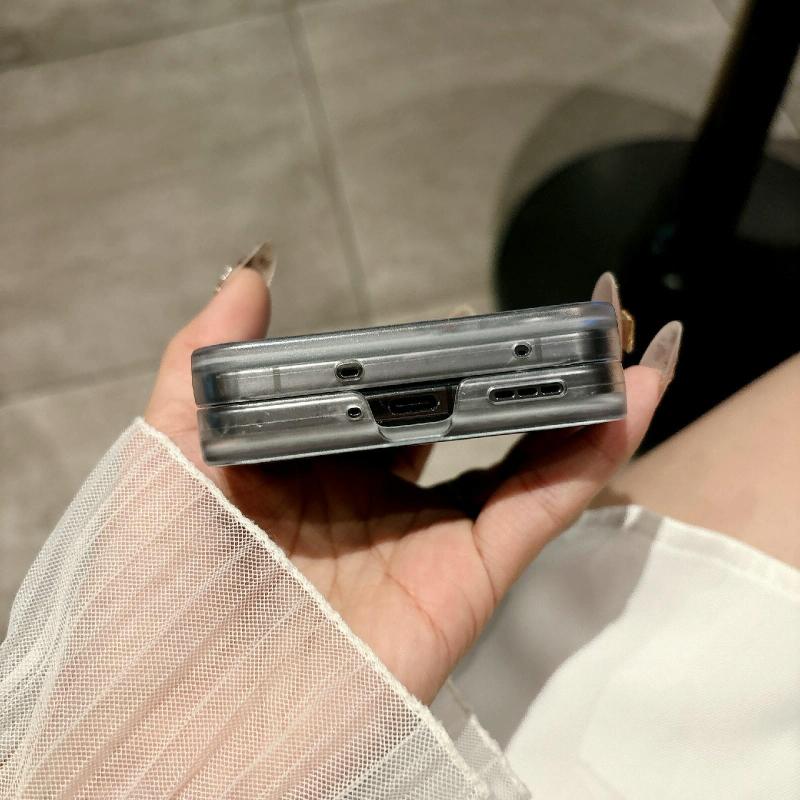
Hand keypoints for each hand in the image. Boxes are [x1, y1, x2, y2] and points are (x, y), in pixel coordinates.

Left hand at [146, 261, 679, 703]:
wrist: (179, 735)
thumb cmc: (155, 590)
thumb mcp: (168, 453)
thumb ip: (205, 360)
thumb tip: (250, 272)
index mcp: (311, 472)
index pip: (386, 403)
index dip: (429, 362)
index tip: (466, 321)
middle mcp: (373, 506)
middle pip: (463, 430)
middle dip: (513, 382)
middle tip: (557, 330)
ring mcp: (423, 545)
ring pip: (518, 466)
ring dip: (575, 411)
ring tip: (619, 351)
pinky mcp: (463, 585)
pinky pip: (536, 510)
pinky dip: (587, 459)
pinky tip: (625, 404)